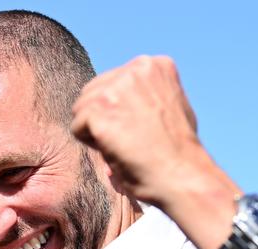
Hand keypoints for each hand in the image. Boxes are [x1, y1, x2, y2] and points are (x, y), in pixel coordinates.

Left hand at [71, 55, 221, 207]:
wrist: (181, 176)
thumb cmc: (179, 153)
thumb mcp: (172, 107)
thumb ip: (148, 94)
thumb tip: (125, 101)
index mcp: (153, 65)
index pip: (112, 82)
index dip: (119, 112)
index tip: (142, 129)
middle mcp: (135, 69)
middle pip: (92, 92)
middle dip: (102, 118)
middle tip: (130, 140)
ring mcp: (116, 87)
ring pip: (81, 109)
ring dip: (95, 132)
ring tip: (125, 144)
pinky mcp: (99, 108)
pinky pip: (76, 127)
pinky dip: (91, 145)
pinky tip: (117, 149)